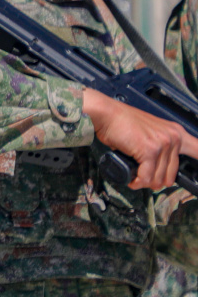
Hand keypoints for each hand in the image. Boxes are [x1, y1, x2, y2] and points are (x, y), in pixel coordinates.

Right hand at [82, 89, 197, 189]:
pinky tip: (132, 180)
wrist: (107, 114)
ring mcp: (163, 144)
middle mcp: (173, 138)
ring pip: (158, 178)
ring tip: (135, 179)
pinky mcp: (149, 151)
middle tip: (144, 179)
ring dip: (144, 183)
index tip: (191, 176)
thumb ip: (161, 147)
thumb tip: (158, 169)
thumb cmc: (122, 122)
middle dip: (156, 181)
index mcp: (177, 132)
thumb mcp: (151, 132)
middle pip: (172, 174)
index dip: (197, 163)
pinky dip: (136, 182)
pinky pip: (145, 177)